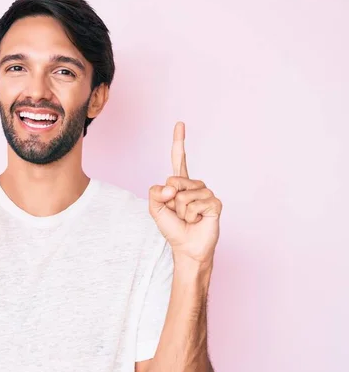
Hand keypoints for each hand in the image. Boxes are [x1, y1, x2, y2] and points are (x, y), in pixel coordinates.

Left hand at [148, 122, 221, 265]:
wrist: (186, 247)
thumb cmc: (172, 228)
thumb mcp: (155, 209)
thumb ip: (155, 194)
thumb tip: (172, 187)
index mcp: (180, 184)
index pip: (179, 159)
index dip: (179, 141)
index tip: (180, 124)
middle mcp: (194, 185)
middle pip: (173, 182)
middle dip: (170, 201)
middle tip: (178, 214)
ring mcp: (206, 193)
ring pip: (183, 196)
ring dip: (181, 212)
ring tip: (188, 218)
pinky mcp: (215, 203)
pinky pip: (195, 205)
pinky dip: (191, 216)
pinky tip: (198, 220)